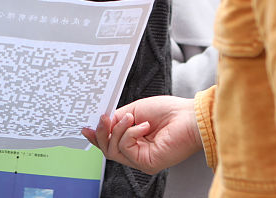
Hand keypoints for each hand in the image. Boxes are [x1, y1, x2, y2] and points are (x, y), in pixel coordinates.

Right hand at [82, 95, 201, 173]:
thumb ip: (116, 119)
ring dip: (118, 130)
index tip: (86, 127)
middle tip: (104, 118)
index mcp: (135, 139)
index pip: (110, 142)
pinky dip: (130, 133)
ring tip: (130, 118)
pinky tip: (143, 126)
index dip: (97, 136)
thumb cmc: (169, 112)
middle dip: (102, 132)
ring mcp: (141, 159)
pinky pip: (125, 148)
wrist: (189, 117)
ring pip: (113, 150)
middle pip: (107, 149)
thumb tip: (100, 123)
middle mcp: (137, 152)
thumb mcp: (134, 111)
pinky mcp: (146, 164)